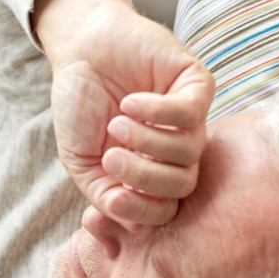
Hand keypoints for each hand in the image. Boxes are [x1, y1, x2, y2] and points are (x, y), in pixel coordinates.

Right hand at [35, 0, 213, 227]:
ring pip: (188, 151)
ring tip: (116, 123)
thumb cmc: (81, 106)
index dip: (142, 211)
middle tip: (111, 158)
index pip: (165, 209)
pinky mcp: (197, 86)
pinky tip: (131, 102)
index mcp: (151, 173)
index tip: (112, 199)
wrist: (81, 51)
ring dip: (146, 141)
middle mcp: (176, 151)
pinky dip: (157, 112)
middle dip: (143, 178)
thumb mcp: (81, 162)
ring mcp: (191, 119)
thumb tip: (132, 226)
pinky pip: (191, 113)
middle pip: (182, 185)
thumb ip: (102, 194)